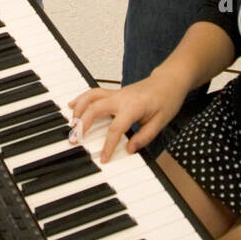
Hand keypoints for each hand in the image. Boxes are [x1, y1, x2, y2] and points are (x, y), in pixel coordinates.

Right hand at [69, 71, 185, 161]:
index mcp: (133, 107)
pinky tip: (73, 106)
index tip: (103, 158)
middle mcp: (121, 98)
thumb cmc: (166, 99)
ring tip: (71, 125)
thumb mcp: (161, 122)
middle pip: (95, 109)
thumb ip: (145, 137)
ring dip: (78, 110)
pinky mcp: (114, 92)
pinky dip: (81, 99)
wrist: (169, 81)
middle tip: (75, 139)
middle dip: (82, 125)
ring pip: (90, 97)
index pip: (116, 128)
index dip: (108, 145)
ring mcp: (116, 93)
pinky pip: (93, 93)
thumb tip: (130, 149)